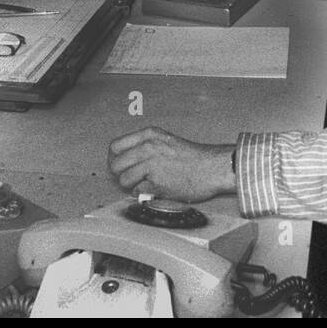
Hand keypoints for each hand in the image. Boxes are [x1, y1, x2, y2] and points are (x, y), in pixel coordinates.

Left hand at [108, 127, 235, 202]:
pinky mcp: (156, 182)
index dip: (115, 159)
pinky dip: (145, 193)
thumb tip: (123, 160)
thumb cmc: (191, 157)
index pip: (114, 147)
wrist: (212, 167)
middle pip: (115, 165)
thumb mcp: (164, 140)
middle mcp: (147, 147)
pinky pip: (137, 191)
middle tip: (133, 178)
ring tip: (147, 183)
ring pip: (123, 179)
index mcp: (148, 134)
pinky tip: (157, 188)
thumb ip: (144, 146)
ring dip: (133, 185)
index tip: (121, 166)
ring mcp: (151, 164)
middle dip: (121, 174)